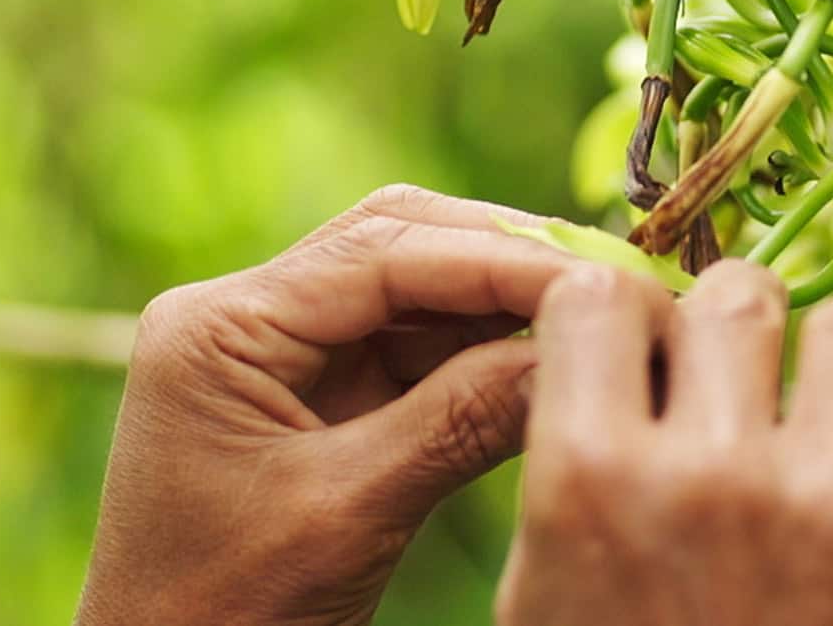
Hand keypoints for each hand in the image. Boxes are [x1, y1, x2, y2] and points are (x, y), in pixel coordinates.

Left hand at [76, 185, 582, 625]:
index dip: (501, 258)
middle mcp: (241, 319)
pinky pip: (412, 351)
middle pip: (397, 244)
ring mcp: (276, 356)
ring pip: (414, 291)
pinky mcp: (313, 399)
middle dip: (505, 259)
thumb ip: (460, 421)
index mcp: (219, 329)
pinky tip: (549, 363)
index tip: (602, 278)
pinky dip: (482, 353)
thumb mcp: (350, 514)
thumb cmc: (228, 612)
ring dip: (502, 302)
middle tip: (614, 281)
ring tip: (597, 317)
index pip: (380, 254)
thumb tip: (575, 353)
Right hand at [496, 261, 832, 625]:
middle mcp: (708, 470)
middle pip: (733, 293)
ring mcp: (827, 498)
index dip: (624, 319)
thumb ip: (569, 467)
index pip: (597, 296)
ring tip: (827, 427)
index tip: (645, 356)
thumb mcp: (548, 599)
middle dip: (737, 334)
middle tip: (743, 391)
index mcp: (589, 479)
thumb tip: (590, 349)